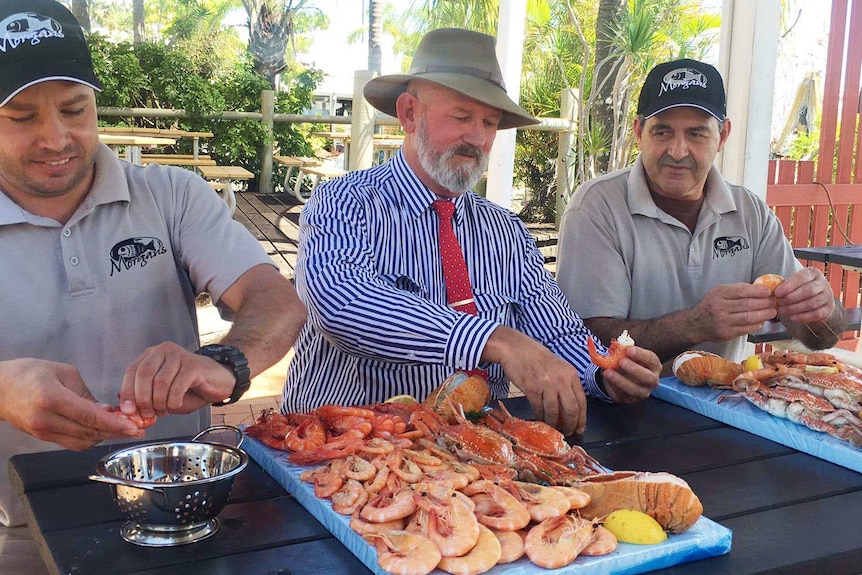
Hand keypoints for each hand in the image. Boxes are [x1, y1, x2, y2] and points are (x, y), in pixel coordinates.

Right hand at [0, 359, 142, 449]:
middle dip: (115, 432)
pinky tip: (102, 429)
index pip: (90, 417)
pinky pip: (72, 443)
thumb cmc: (29, 373)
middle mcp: (47, 419)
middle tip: (137, 429)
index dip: (114, 424)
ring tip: (122, 428)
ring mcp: (43, 431)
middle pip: (88, 433)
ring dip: (104, 436)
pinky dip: (90, 438)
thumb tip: (106, 411)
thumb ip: (86, 393)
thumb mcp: (63, 372)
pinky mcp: (42, 437)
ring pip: (82, 442)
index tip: (133, 426)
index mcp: (52, 398)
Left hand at [120, 342, 235, 418]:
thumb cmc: (190, 388)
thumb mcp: (163, 394)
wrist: (218, 383)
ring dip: (159, 402)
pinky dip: (173, 401)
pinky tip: (176, 405)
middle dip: (143, 398)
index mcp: (152, 355)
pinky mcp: (193, 365)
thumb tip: (128, 409)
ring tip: (164, 410)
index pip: (132, 370)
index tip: (129, 410)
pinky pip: (177, 386)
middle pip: (144, 374)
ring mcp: (179, 356)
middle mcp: (164, 351)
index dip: (128, 392)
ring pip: (160, 381)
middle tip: (148, 413)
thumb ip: (146, 397)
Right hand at [482, 327, 586, 436]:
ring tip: (552, 428)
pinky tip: (540, 418)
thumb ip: (566, 384)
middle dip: (570, 425)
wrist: (516, 349)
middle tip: (568, 432)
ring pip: (554, 412)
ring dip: (553, 423)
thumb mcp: (558, 367)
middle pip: (571, 409)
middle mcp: (561, 380)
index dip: (581, 418)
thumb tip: (571, 408)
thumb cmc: (537, 358)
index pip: (581, 401)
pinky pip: (538, 409)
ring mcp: (546, 385)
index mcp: (571, 374)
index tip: (580, 428)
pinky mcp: (532, 389)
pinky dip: (539, 417)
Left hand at [600, 345, 660, 402]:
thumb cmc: (628, 361)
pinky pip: (623, 395)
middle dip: (635, 369)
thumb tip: (618, 347)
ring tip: (608, 372)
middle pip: (649, 378)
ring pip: (635, 390)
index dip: (641, 354)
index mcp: (654, 366)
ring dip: (620, 381)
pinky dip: (613, 387)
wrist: (620, 376)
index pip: (651, 360)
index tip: (628, 349)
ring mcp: (643, 392)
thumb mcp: (627, 354)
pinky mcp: (631, 400)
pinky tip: (607, 379)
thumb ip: (624, 351)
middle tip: (621, 362)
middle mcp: (652, 381)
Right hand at [689, 283, 778, 340]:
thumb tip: (760, 290)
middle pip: (747, 304)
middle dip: (764, 303)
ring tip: (772, 312)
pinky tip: (762, 321)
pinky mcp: (726, 333)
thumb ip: (736, 291)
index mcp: (718, 294)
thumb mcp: (719, 293)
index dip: (757, 291)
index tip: (769, 292)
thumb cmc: (711, 305)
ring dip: (763, 315)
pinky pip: (745, 329)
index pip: (741, 291)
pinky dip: (756, 325)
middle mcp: (719, 307)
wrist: (695, 324)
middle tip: (774, 302)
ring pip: (748, 317)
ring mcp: (722, 321)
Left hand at [773, 268, 835, 322]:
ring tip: (782, 311)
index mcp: (813, 273)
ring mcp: (828, 296)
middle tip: (779, 303)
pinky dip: (803, 317)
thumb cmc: (799, 289)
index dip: (789, 285)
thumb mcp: (794, 283)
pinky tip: (792, 318)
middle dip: (791, 298)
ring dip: (795, 308)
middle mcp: (823, 283)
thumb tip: (771, 290)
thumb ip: (784, 285)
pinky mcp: (829, 309)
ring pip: (812, 303)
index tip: (777, 293)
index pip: (802, 277)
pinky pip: (816, 314)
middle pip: (808, 291)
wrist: (816, 300)